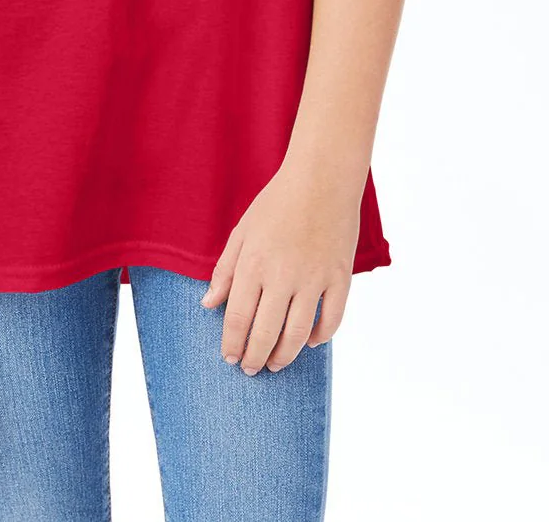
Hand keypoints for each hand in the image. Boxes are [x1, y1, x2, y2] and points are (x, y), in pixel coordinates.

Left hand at [199, 168, 359, 373]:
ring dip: (285, 356)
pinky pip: (332, 320)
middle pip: (266, 333)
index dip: (232, 343)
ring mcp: (314, 279)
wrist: (322, 179)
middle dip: (255, 358)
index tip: (229, 358)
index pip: (238, 317)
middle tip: (250, 369)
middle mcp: (283, 276)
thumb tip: (208, 304)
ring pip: (299, 335)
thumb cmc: (277, 203)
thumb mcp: (242, 231)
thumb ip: (225, 270)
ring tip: (276, 364)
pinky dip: (321, 337)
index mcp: (254, 263)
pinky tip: (310, 342)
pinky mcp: (340, 278)